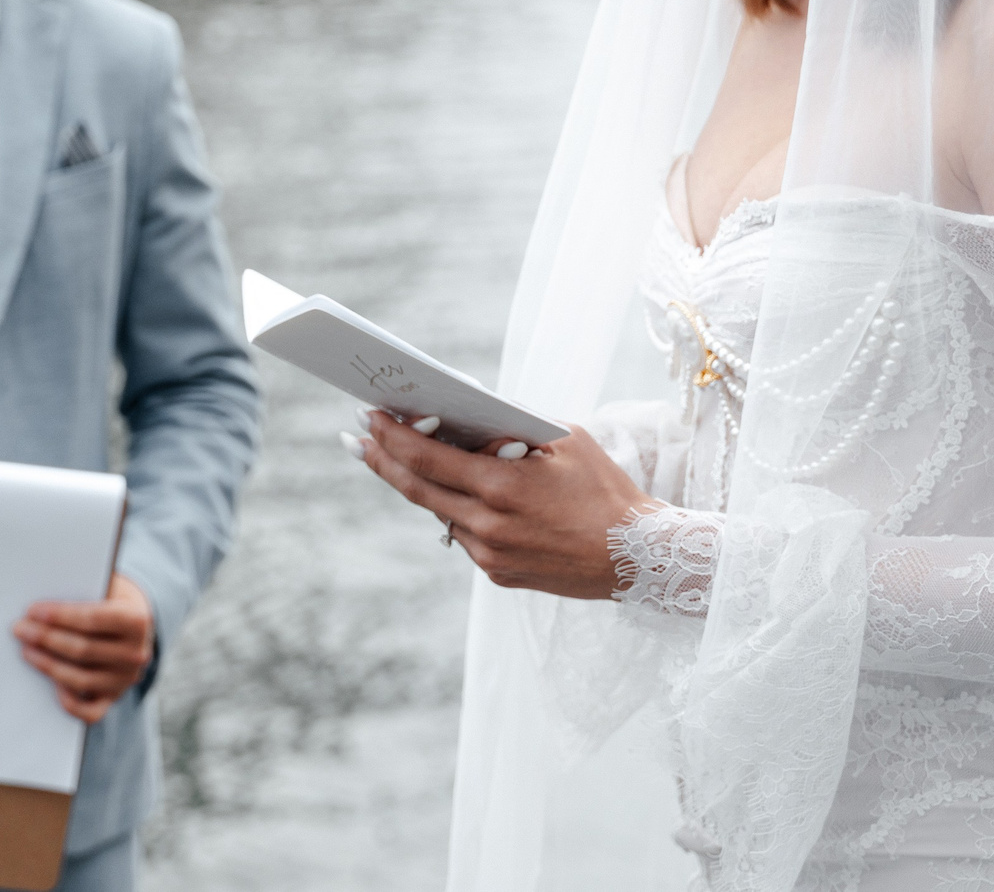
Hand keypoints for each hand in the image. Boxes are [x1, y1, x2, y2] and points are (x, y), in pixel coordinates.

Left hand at [14, 572, 154, 723]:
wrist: (136, 624)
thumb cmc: (111, 599)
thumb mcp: (107, 585)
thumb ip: (82, 590)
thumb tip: (43, 604)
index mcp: (137, 621)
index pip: (94, 619)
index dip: (61, 616)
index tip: (33, 611)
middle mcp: (135, 654)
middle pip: (83, 649)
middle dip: (46, 638)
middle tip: (20, 629)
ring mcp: (125, 680)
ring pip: (81, 679)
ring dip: (48, 664)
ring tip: (26, 650)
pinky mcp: (113, 699)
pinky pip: (90, 712)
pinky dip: (69, 701)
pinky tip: (51, 682)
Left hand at [357, 414, 646, 599]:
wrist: (638, 557)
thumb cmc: (605, 490)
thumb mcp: (562, 442)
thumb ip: (511, 430)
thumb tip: (464, 420)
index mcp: (501, 487)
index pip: (427, 458)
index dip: (391, 436)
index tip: (366, 417)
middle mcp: (487, 526)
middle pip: (416, 490)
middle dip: (381, 460)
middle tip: (354, 439)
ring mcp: (490, 556)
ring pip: (440, 513)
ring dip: (419, 485)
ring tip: (399, 457)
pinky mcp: (499, 575)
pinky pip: (466, 535)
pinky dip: (460, 511)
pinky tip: (462, 494)